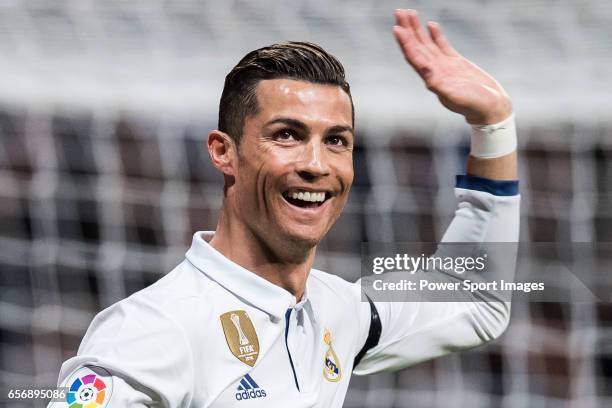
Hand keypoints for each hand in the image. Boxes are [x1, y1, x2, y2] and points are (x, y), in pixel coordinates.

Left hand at [393, 9, 511, 123]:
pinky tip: (430, 24)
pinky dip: (435, 35)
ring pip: (427, 44)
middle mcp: (434, 71)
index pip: (414, 57)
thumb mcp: (457, 97)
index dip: (405, 43)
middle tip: (398, 12)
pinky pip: (442, 46)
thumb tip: (427, 76)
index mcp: (432, 79)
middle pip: (416, 47)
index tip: (397, 28)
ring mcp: (444, 66)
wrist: (490, 108)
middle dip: (407, 30)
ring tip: (409, 13)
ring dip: (416, 29)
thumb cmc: (474, 105)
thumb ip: (441, 87)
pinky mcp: (455, 63)